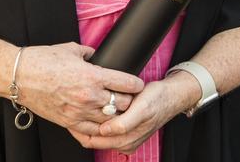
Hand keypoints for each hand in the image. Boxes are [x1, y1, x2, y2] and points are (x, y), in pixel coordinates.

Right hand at [14, 43, 143, 132]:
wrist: (19, 76)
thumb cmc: (43, 60)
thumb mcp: (72, 49)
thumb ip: (90, 54)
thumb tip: (98, 56)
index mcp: (93, 76)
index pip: (126, 84)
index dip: (136, 84)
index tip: (137, 83)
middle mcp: (89, 96)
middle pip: (123, 104)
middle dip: (129, 100)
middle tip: (129, 97)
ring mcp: (79, 111)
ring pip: (110, 120)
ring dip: (115, 115)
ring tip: (117, 110)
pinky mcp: (68, 122)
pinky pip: (92, 131)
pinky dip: (100, 127)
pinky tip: (102, 123)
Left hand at [71, 72, 199, 152]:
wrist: (171, 96)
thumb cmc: (157, 100)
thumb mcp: (142, 109)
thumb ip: (124, 123)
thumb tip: (105, 131)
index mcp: (126, 140)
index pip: (93, 140)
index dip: (79, 129)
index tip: (70, 116)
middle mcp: (123, 143)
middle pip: (92, 139)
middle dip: (80, 127)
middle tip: (69, 110)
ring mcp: (124, 139)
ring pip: (97, 135)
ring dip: (87, 124)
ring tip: (77, 110)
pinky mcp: (125, 132)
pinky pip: (104, 131)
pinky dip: (96, 122)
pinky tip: (91, 111)